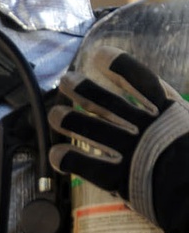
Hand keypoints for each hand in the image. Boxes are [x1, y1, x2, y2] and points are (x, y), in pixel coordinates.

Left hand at [49, 46, 188, 232]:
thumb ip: (178, 116)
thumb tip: (168, 106)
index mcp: (169, 111)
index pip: (140, 79)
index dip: (118, 65)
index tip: (100, 55)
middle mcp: (146, 126)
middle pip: (106, 101)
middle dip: (83, 89)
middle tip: (67, 81)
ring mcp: (130, 150)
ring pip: (89, 128)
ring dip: (68, 120)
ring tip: (55, 114)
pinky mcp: (119, 177)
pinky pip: (85, 164)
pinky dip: (68, 158)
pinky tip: (56, 154)